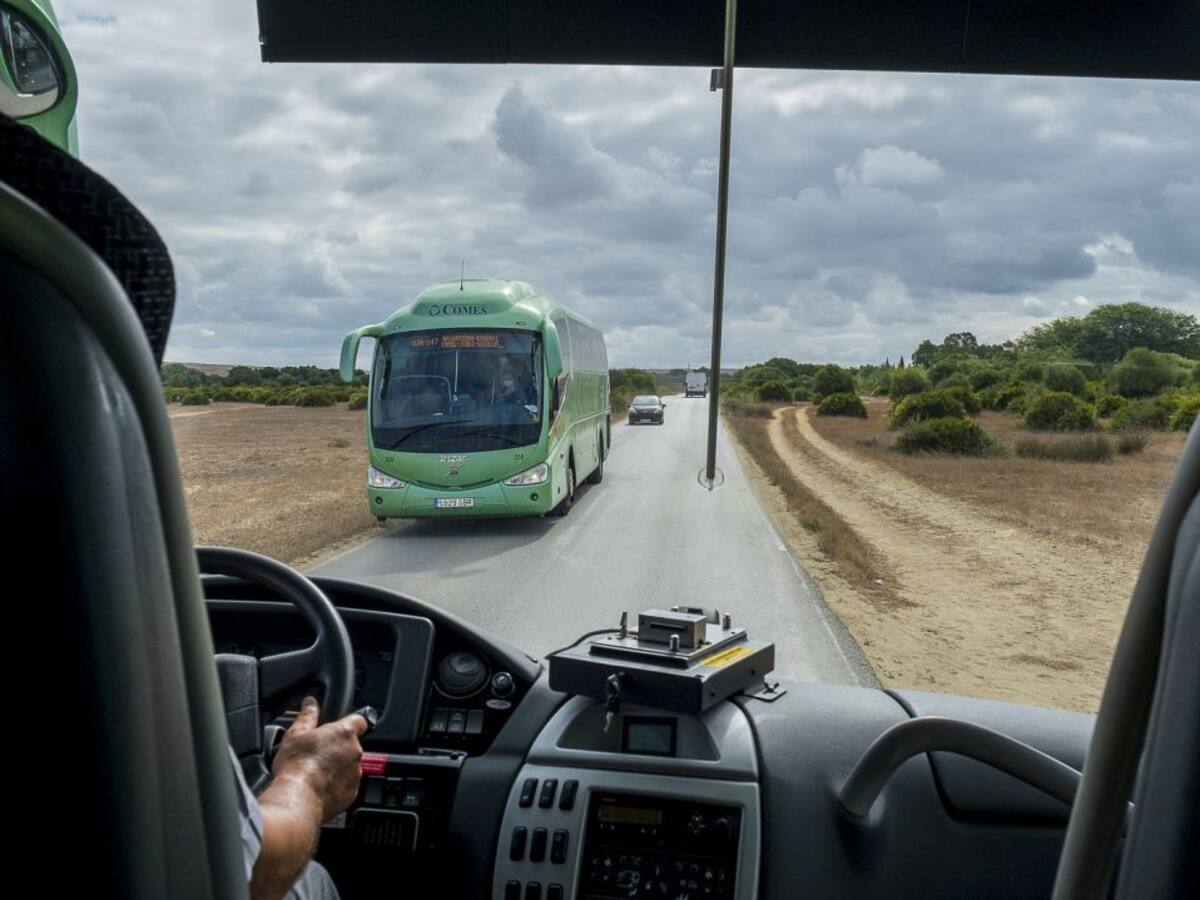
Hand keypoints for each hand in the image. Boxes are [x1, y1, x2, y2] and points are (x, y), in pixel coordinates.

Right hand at [271, 696, 366, 820]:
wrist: (298, 799)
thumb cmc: (296, 767)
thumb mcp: (296, 734)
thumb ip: (307, 716)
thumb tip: (310, 703)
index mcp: (344, 733)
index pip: (359, 720)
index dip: (350, 722)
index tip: (341, 727)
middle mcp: (355, 751)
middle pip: (351, 745)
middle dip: (337, 748)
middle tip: (317, 753)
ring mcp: (355, 773)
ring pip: (349, 765)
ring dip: (337, 766)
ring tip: (315, 772)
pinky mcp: (352, 792)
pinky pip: (347, 784)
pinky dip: (336, 785)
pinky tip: (319, 786)